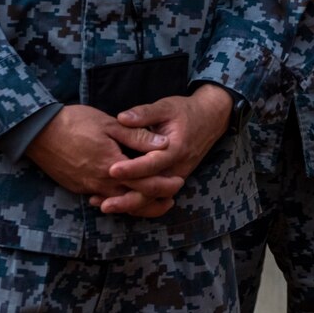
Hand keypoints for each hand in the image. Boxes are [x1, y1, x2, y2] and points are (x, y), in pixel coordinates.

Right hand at [25, 104, 164, 204]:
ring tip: (153, 202)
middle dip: (155, 201)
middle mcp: (100, 182)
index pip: (146, 183)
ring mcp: (87, 187)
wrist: (38, 132)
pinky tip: (125, 195)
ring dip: (137, 204)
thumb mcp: (110, 124)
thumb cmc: (75, 123)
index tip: (179, 181)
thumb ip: (138, 137)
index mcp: (112, 166)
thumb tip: (165, 144)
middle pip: (134, 199)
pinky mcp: (77, 187)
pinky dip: (117, 200)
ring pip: (118, 203)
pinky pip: (102, 199)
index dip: (165, 184)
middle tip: (171, 199)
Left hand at [104, 84, 234, 216]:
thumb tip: (121, 118)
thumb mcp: (166, 106)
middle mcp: (177, 168)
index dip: (132, 169)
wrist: (211, 119)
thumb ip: (144, 113)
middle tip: (103, 203)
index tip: (111, 170)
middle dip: (127, 198)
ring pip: (153, 199)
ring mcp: (176, 176)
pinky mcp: (172, 180)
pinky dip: (137, 203)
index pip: (152, 164)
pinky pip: (155, 197)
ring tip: (104, 206)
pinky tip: (117, 203)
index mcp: (176, 149)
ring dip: (129, 205)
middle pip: (152, 191)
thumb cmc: (186, 111)